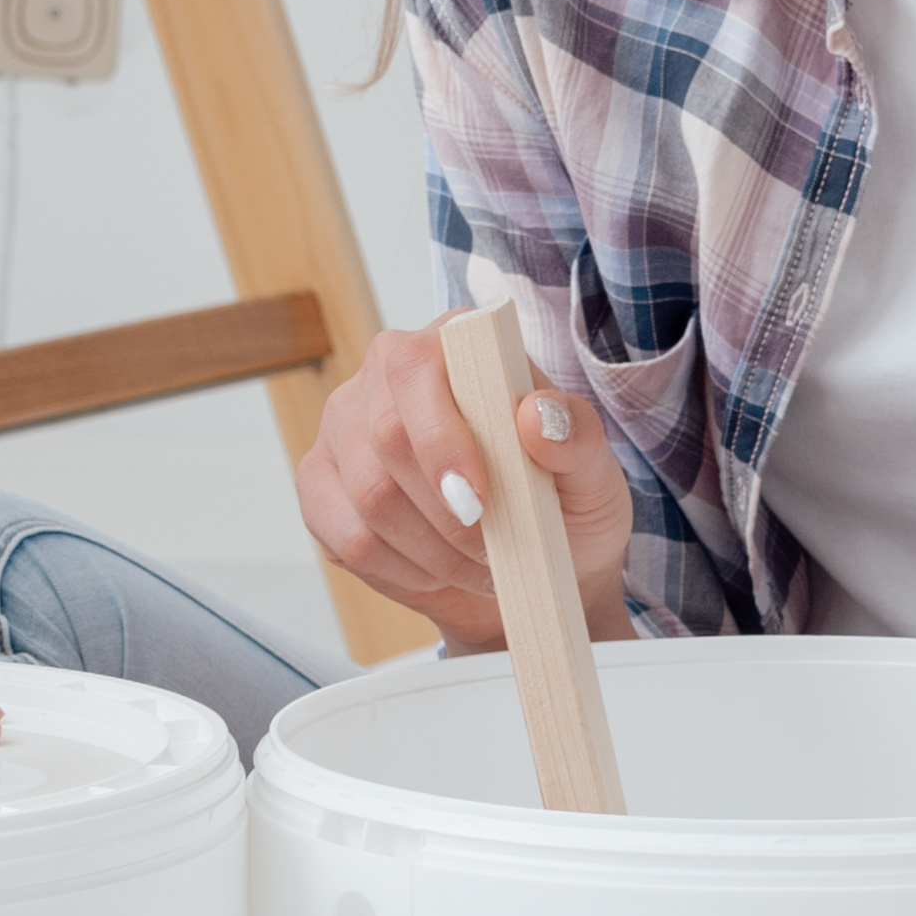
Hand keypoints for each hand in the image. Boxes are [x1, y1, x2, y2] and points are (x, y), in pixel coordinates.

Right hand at [290, 316, 630, 655]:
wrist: (533, 566)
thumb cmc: (563, 504)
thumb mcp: (594, 474)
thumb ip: (577, 438)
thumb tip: (537, 416)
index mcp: (452, 343)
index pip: (416, 370)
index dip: (442, 439)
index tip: (481, 501)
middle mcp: (386, 372)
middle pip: (386, 439)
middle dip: (446, 514)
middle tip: (495, 552)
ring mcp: (345, 429)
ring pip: (369, 497)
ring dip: (432, 550)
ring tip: (480, 566)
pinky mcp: (322, 487)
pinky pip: (346, 538)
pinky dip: (401, 570)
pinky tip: (437, 572)